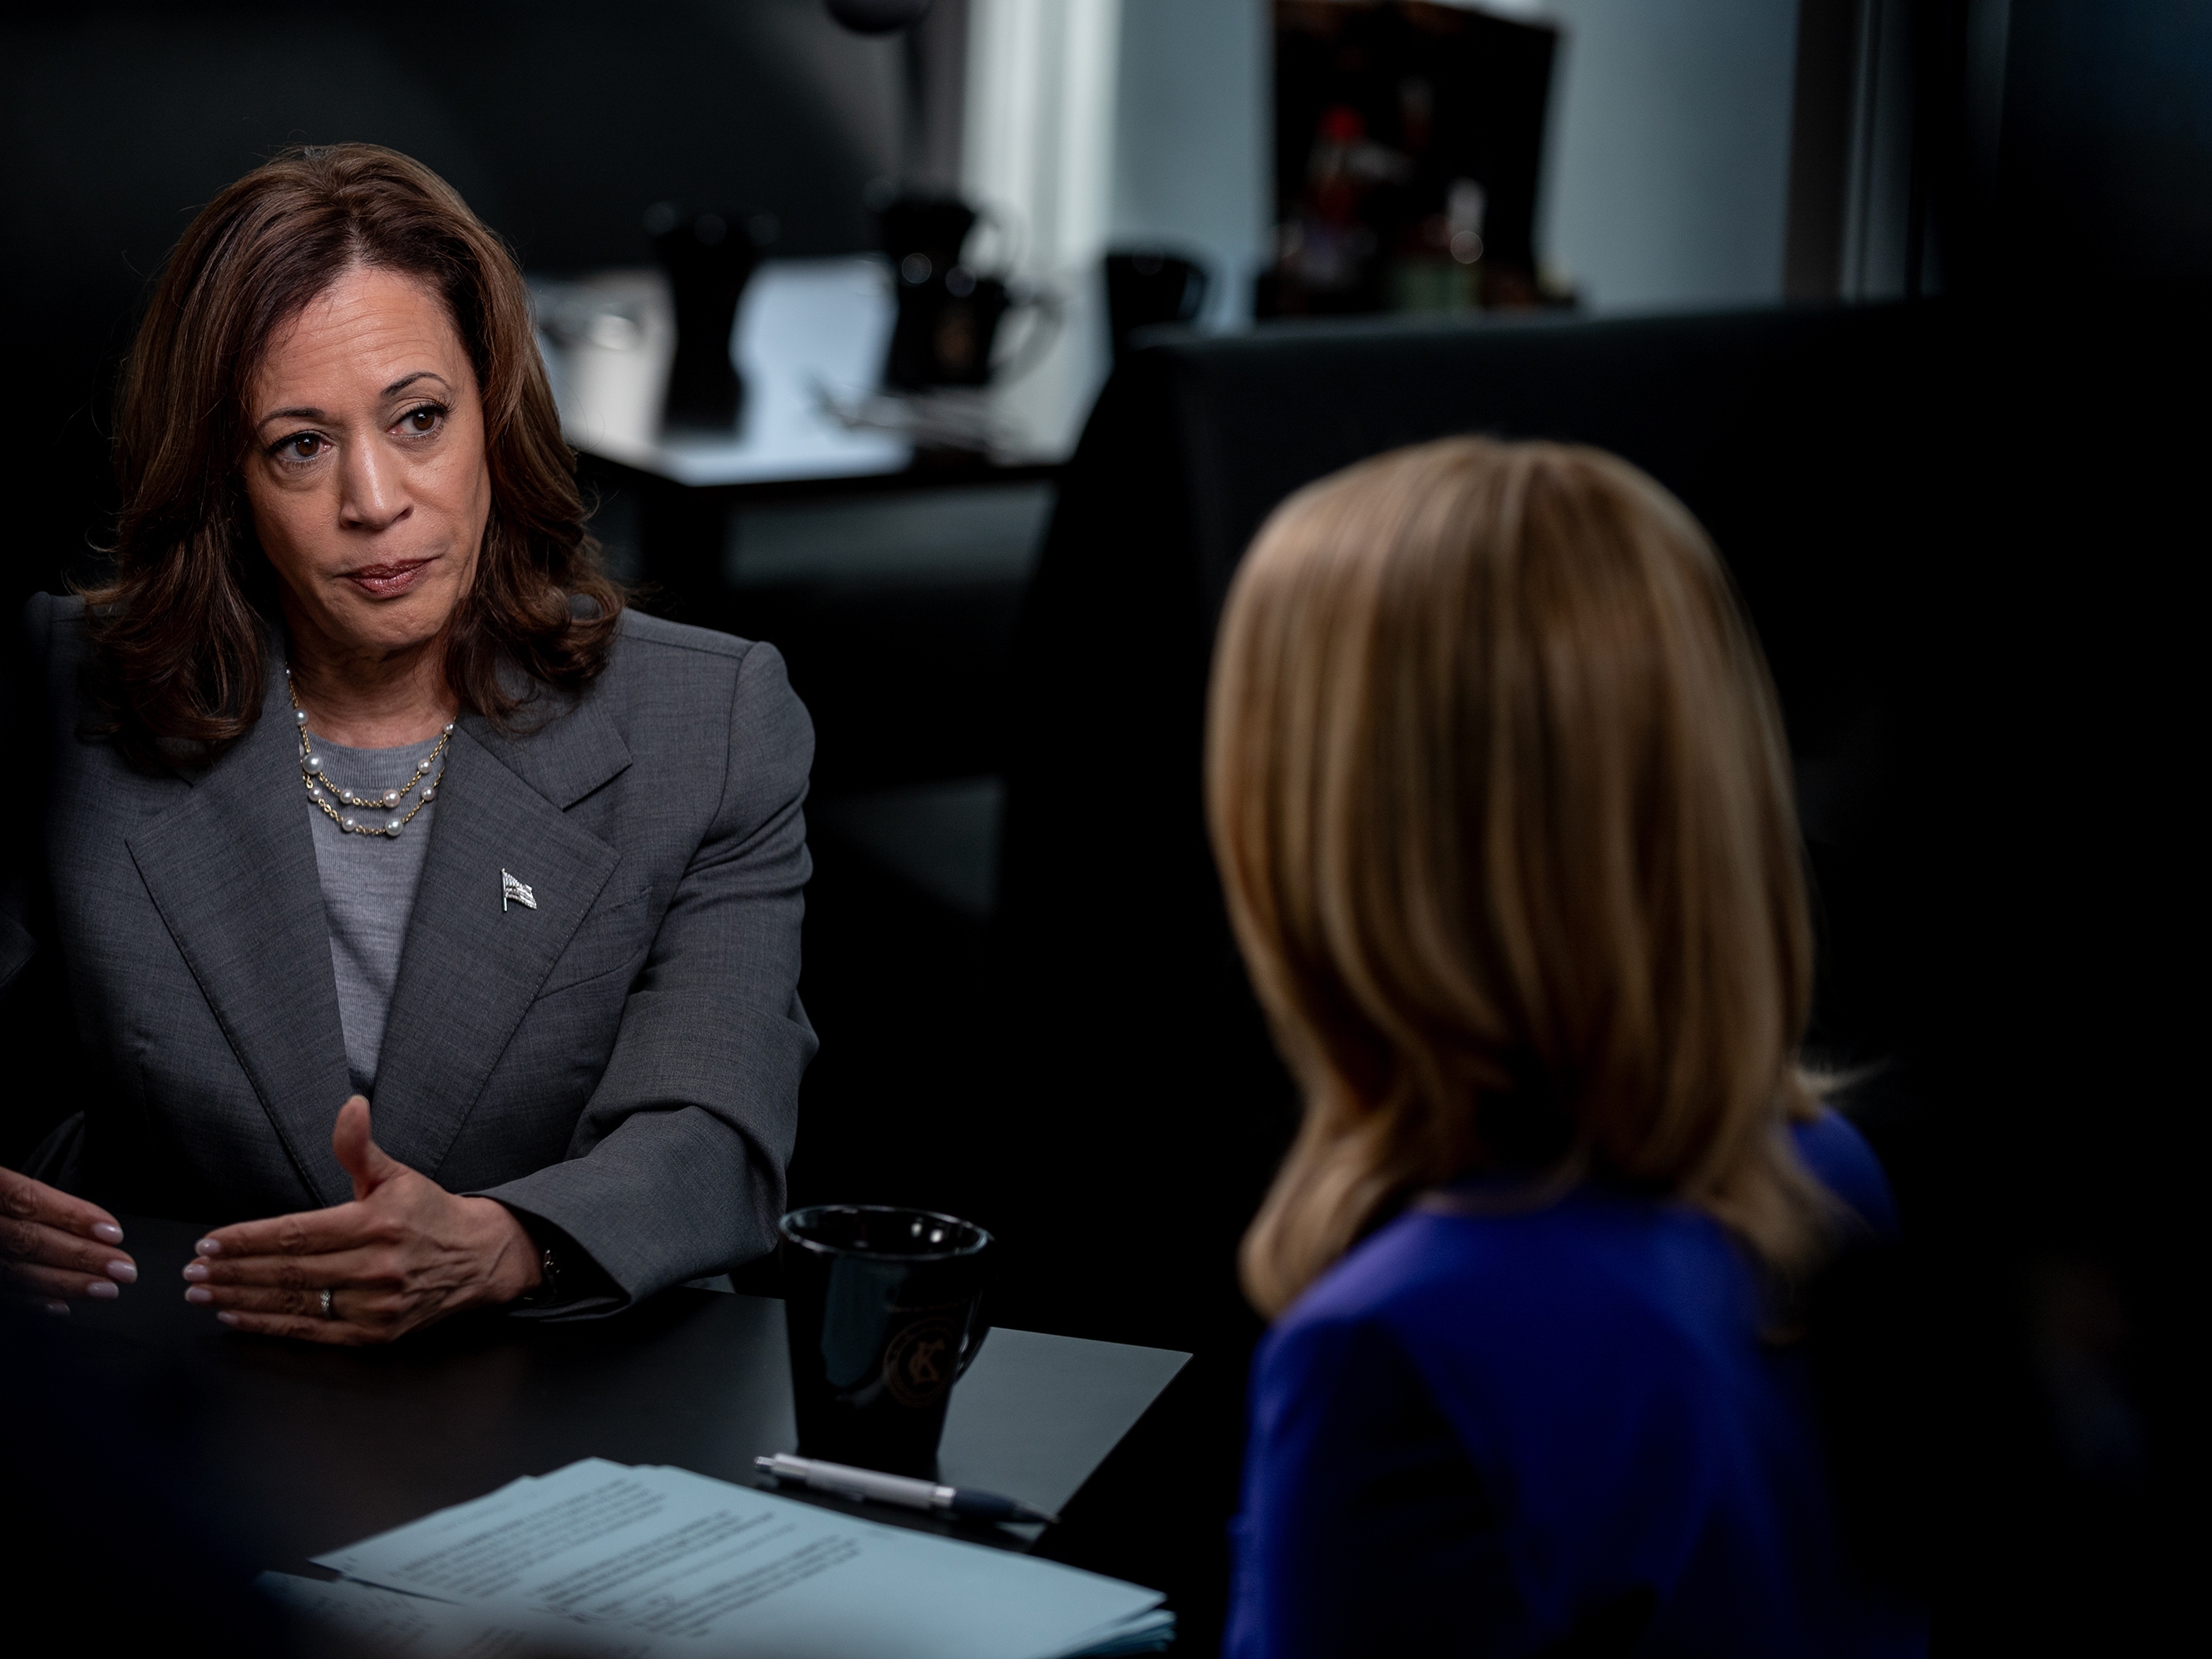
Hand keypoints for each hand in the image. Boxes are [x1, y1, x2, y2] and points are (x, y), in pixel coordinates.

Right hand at [0, 1167, 136, 1312]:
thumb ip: (21, 1195)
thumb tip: (87, 1223)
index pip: (27, 1199)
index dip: (72, 1215)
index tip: (112, 1232)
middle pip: (25, 1240)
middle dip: (79, 1257)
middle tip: (124, 1270)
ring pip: (11, 1270)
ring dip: (62, 1283)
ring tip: (104, 1290)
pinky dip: (29, 1301)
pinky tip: (60, 1308)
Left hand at [183, 1095, 541, 1344]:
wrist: (481, 1258)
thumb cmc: (430, 1213)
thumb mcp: (397, 1173)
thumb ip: (360, 1147)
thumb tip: (349, 1106)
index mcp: (378, 1224)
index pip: (297, 1233)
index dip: (248, 1239)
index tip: (210, 1241)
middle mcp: (377, 1267)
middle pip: (288, 1272)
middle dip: (233, 1271)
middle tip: (193, 1270)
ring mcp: (377, 1306)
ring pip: (294, 1304)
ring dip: (240, 1299)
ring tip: (203, 1292)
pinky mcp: (377, 1335)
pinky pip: (312, 1333)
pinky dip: (269, 1327)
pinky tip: (237, 1317)